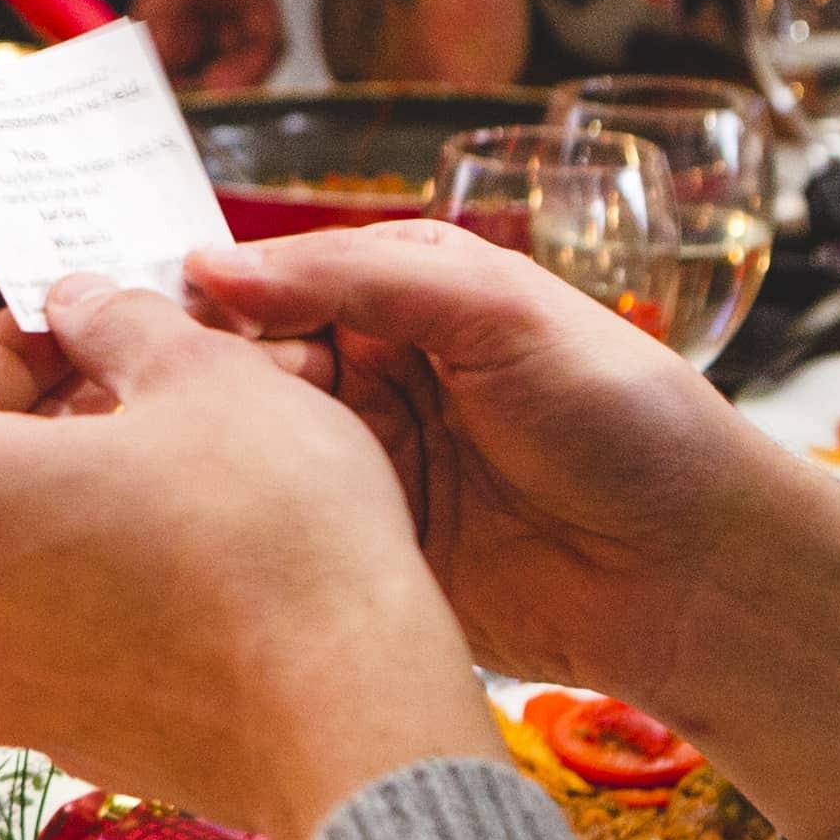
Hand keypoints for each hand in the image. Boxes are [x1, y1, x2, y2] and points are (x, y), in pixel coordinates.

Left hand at [0, 278, 490, 839]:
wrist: (348, 709)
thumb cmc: (274, 528)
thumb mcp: (203, 374)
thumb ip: (118, 322)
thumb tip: (80, 302)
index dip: (9, 351)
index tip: (70, 327)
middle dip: (42, 430)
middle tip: (126, 394)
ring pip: (13, 571)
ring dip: (70, 514)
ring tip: (164, 480)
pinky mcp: (61, 742)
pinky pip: (59, 645)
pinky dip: (99, 597)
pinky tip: (183, 571)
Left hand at [116, 0, 284, 89]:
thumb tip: (164, 56)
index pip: (261, 54)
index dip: (239, 84)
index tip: (202, 103)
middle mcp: (224, 5)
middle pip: (218, 68)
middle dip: (189, 90)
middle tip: (147, 108)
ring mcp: (192, 2)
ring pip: (180, 58)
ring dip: (156, 76)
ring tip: (122, 95)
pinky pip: (150, 37)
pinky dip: (133, 53)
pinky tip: (108, 65)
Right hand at [174, 221, 839, 839]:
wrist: (696, 573)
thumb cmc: (627, 419)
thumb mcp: (499, 309)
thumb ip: (360, 275)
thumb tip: (211, 266)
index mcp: (400, 304)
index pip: (269, 288)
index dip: (207, 304)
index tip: (143, 322)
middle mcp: (372, 384)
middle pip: (242, 372)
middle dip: (195, 383)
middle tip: (146, 403)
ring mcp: (365, 475)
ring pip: (248, 455)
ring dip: (208, 458)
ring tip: (160, 463)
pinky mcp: (366, 558)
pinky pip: (280, 537)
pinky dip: (238, 535)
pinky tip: (193, 533)